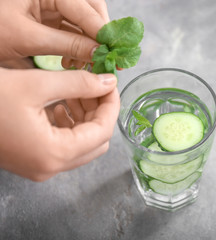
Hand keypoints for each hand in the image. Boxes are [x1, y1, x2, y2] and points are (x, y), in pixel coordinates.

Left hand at [0, 0, 108, 67]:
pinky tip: (72, 61)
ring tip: (86, 63)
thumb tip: (98, 52)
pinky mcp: (46, 13)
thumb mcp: (26, 37)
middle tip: (106, 57)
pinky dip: (76, 45)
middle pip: (90, 8)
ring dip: (89, 42)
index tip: (115, 53)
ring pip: (83, 19)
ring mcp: (49, 1)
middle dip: (99, 35)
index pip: (86, 7)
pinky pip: (71, 26)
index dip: (102, 32)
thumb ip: (67, 44)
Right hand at [0, 68, 119, 180]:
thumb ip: (78, 83)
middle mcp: (50, 167)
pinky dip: (69, 122)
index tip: (111, 83)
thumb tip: (109, 83)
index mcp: (53, 154)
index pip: (102, 132)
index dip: (111, 105)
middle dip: (99, 110)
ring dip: (85, 115)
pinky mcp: (33, 159)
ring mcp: (41, 166)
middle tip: (94, 84)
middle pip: (96, 141)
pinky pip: (64, 143)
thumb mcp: (36, 84)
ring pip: (82, 143)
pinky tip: (61, 101)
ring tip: (77, 89)